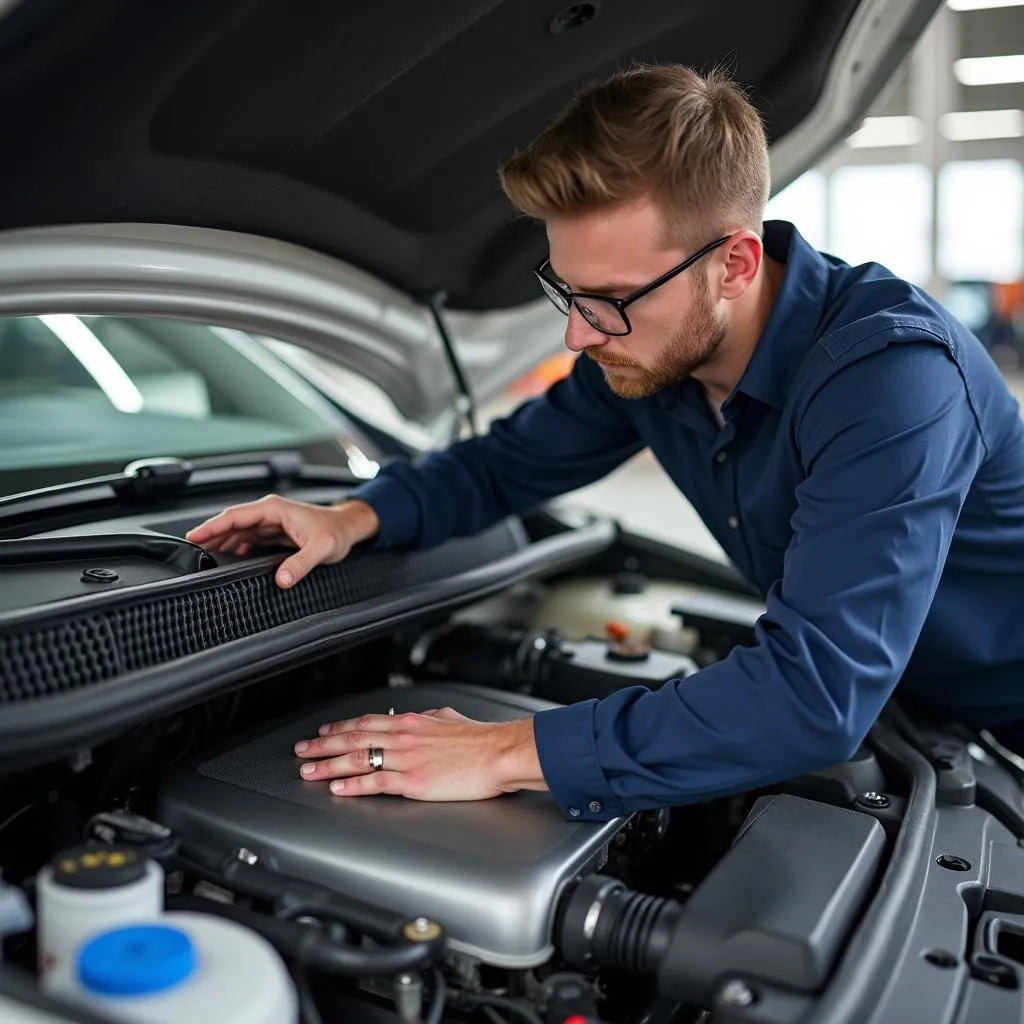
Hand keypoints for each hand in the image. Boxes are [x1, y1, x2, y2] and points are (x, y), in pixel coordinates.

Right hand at [185, 495, 379, 587]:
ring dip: (221, 540)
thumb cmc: (337, 531)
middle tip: (191, 549)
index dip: (213, 526)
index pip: (236, 515)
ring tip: (203, 555)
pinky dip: (235, 546)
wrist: (349, 528)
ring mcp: (271, 522)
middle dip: (210, 534)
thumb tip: (282, 579)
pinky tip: (228, 557)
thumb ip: (301, 563)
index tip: (194, 536)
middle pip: (232, 522)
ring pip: (238, 530)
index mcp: (275, 509)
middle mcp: (270, 512)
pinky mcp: (274, 532)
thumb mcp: (321, 548)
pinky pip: (248, 537)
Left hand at [293, 707, 547, 800]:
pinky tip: (337, 788)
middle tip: (302, 751)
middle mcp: (404, 737)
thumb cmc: (482, 739)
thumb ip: (431, 719)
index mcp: (413, 722)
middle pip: (354, 739)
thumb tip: (423, 716)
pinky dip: (353, 785)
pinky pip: (376, 783)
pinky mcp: (413, 781)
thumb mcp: (451, 718)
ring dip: (328, 765)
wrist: (499, 752)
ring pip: (357, 759)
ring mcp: (406, 759)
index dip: (341, 728)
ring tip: (308, 772)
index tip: (324, 732)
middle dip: (323, 745)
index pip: (367, 722)